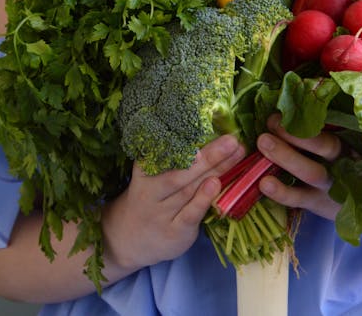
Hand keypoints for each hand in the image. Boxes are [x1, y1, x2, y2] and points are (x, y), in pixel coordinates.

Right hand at [102, 135, 245, 271]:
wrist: (126, 240)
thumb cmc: (149, 200)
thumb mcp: (150, 176)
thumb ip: (172, 158)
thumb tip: (211, 132)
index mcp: (145, 171)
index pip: (165, 151)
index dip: (185, 138)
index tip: (204, 122)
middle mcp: (151, 191)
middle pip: (182, 170)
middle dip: (209, 154)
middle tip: (231, 139)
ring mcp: (161, 213)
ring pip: (189, 189)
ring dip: (214, 170)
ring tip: (234, 154)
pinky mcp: (173, 232)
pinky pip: (190, 214)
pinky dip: (203, 200)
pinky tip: (216, 185)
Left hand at [256, 114, 342, 220]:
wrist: (361, 206)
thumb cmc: (341, 165)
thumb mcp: (342, 147)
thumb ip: (323, 130)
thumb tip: (289, 106)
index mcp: (348, 143)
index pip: (335, 126)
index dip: (312, 118)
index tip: (287, 109)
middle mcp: (343, 162)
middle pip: (327, 146)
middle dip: (298, 133)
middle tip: (272, 121)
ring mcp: (332, 186)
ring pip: (312, 172)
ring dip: (287, 156)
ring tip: (263, 142)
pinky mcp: (318, 204)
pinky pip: (299, 198)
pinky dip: (281, 192)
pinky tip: (264, 183)